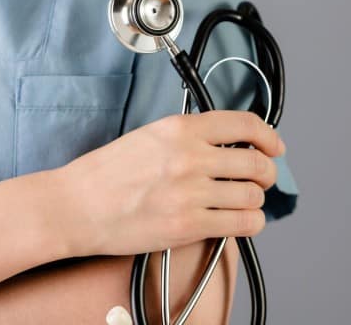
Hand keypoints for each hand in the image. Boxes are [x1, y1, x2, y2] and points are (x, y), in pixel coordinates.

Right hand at [49, 111, 285, 256]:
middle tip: (261, 179)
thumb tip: (229, 145)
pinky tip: (240, 221)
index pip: (245, 124)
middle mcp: (190, 157)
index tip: (274, 147)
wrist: (75, 206)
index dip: (269, 137)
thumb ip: (190, 137)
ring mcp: (190, 192)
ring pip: (252, 196)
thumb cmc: (106, 174)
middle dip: (266, 174)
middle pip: (256, 164)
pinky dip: (249, 223)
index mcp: (181, 128)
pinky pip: (241, 224)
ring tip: (244, 202)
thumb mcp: (150, 136)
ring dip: (255, 201)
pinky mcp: (188, 225)